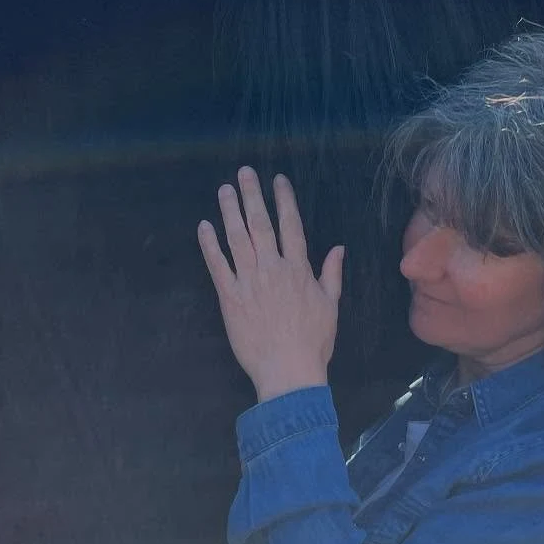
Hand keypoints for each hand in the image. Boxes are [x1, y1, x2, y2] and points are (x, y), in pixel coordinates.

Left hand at [197, 168, 344, 402]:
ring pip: (237, 238)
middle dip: (253, 195)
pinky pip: (217, 265)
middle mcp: (273, 269)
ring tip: (225, 190)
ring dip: (230, 212)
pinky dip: (210, 245)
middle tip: (244, 173)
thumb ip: (332, 274)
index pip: (291, 226)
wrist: (288, 370)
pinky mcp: (230, 298)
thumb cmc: (314, 342)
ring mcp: (250, 282)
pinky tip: (204, 226)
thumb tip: (339, 248)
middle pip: (261, 224)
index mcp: (299, 269)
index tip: (278, 180)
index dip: (284, 200)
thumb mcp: (330, 305)